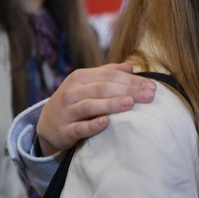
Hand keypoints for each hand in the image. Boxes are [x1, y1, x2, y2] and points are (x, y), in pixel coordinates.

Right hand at [36, 63, 155, 155]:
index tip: (152, 85)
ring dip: (111, 104)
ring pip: (91, 106)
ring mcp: (67, 111)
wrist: (47, 124)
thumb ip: (107, 73)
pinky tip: (106, 122)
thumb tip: (130, 66)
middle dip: (128, 91)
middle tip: (149, 95)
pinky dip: (92, 125)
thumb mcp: (87, 84)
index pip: (109, 76)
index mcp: (80, 77)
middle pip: (103, 89)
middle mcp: (72, 92)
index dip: (131, 80)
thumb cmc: (75, 101)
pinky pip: (79, 128)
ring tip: (130, 103)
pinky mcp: (64, 131)